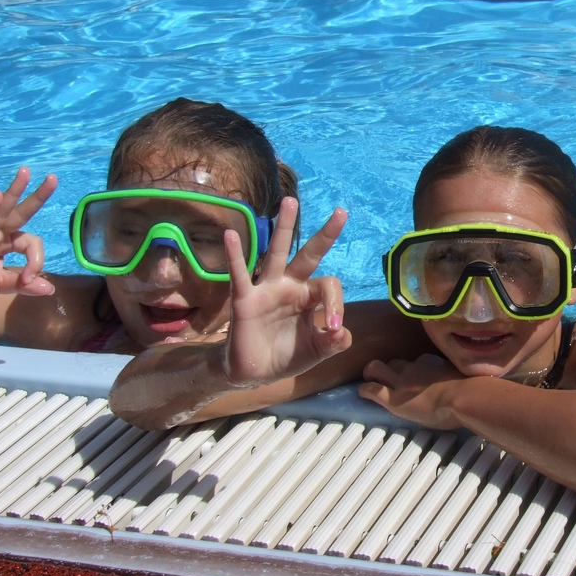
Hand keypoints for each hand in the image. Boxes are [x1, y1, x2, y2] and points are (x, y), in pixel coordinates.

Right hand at [0, 168, 57, 304]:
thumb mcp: (0, 285)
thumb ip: (23, 284)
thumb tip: (50, 290)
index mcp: (6, 243)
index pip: (30, 242)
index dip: (36, 260)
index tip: (30, 278)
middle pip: (20, 212)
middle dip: (37, 196)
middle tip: (53, 178)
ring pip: (0, 210)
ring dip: (14, 191)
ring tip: (25, 172)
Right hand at [222, 198, 350, 387]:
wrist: (254, 374)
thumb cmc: (287, 356)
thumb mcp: (316, 351)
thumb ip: (333, 343)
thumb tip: (343, 333)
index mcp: (309, 296)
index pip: (328, 287)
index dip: (336, 304)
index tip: (334, 328)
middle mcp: (290, 285)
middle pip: (309, 254)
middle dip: (325, 235)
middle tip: (342, 212)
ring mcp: (267, 289)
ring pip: (277, 253)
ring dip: (284, 228)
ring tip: (290, 202)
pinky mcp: (245, 299)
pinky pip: (240, 274)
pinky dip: (235, 256)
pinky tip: (231, 235)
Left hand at [359, 354, 463, 427]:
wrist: (464, 396)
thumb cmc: (472, 390)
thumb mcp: (464, 378)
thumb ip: (458, 378)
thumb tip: (464, 384)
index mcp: (430, 362)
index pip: (416, 362)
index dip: (412, 370)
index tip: (414, 377)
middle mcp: (413, 367)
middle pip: (393, 362)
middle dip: (387, 368)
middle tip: (386, 378)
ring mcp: (401, 382)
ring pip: (376, 368)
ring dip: (371, 373)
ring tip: (369, 381)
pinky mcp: (392, 398)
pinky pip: (371, 389)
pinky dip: (364, 389)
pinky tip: (362, 393)